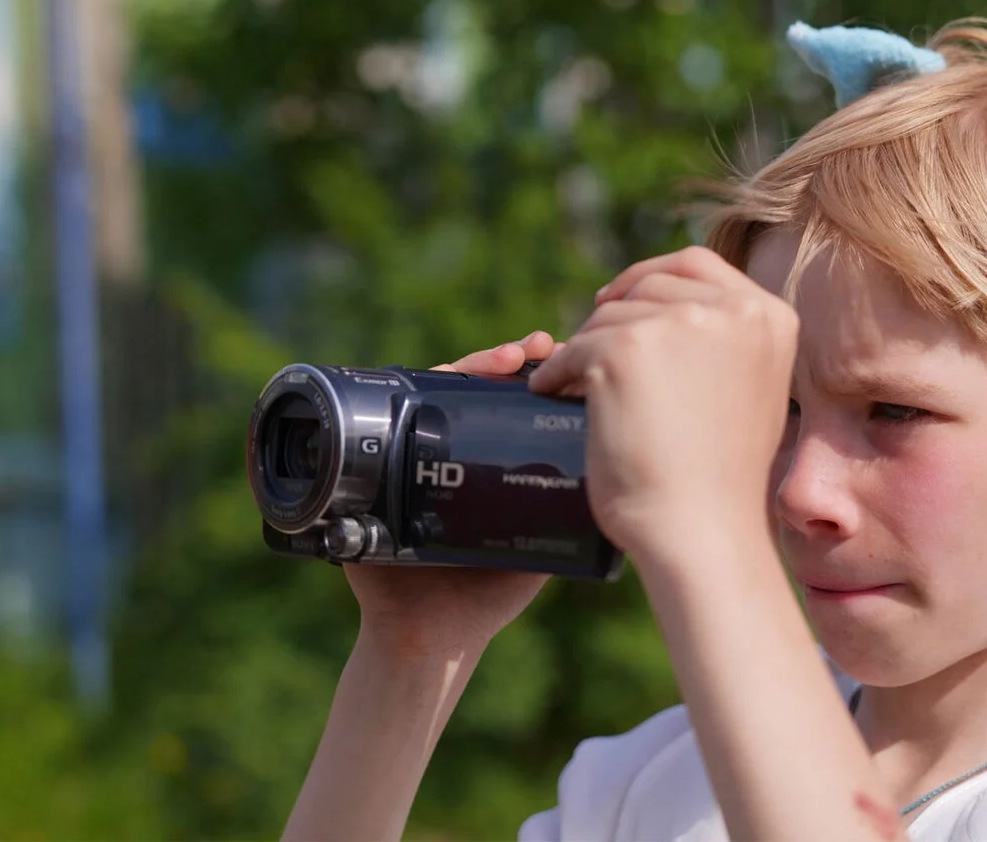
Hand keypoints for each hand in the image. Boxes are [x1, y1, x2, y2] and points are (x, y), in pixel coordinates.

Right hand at [343, 331, 562, 656]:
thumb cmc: (488, 594)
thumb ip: (569, 516)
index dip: (531, 375)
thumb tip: (615, 477)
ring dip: (465, 366)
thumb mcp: (540, 547)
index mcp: (485, 464)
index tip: (559, 355)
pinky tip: (429, 375)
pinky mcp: (370, 473)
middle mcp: (445, 453)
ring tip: (504, 358)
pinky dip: (400, 391)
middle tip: (533, 350)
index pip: (506, 404)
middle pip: (470, 387)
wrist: (431, 636)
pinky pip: (380, 420)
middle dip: (503, 359)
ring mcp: (407, 457)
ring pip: (431, 392)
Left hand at [528, 247, 797, 570]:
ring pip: (607, 318)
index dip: (650, 276)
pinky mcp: (624, 349)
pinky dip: (556, 374)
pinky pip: (571, 350)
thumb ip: (724, 343)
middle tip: (590, 352)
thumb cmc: (720, 480)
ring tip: (578, 391)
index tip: (617, 300)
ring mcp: (679, 324)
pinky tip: (555, 395)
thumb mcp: (747, 391)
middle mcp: (732, 309)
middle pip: (648, 286)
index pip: (697, 263)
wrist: (702, 531)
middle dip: (614, 316)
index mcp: (770, 316)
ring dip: (584, 351)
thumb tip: (671, 307)